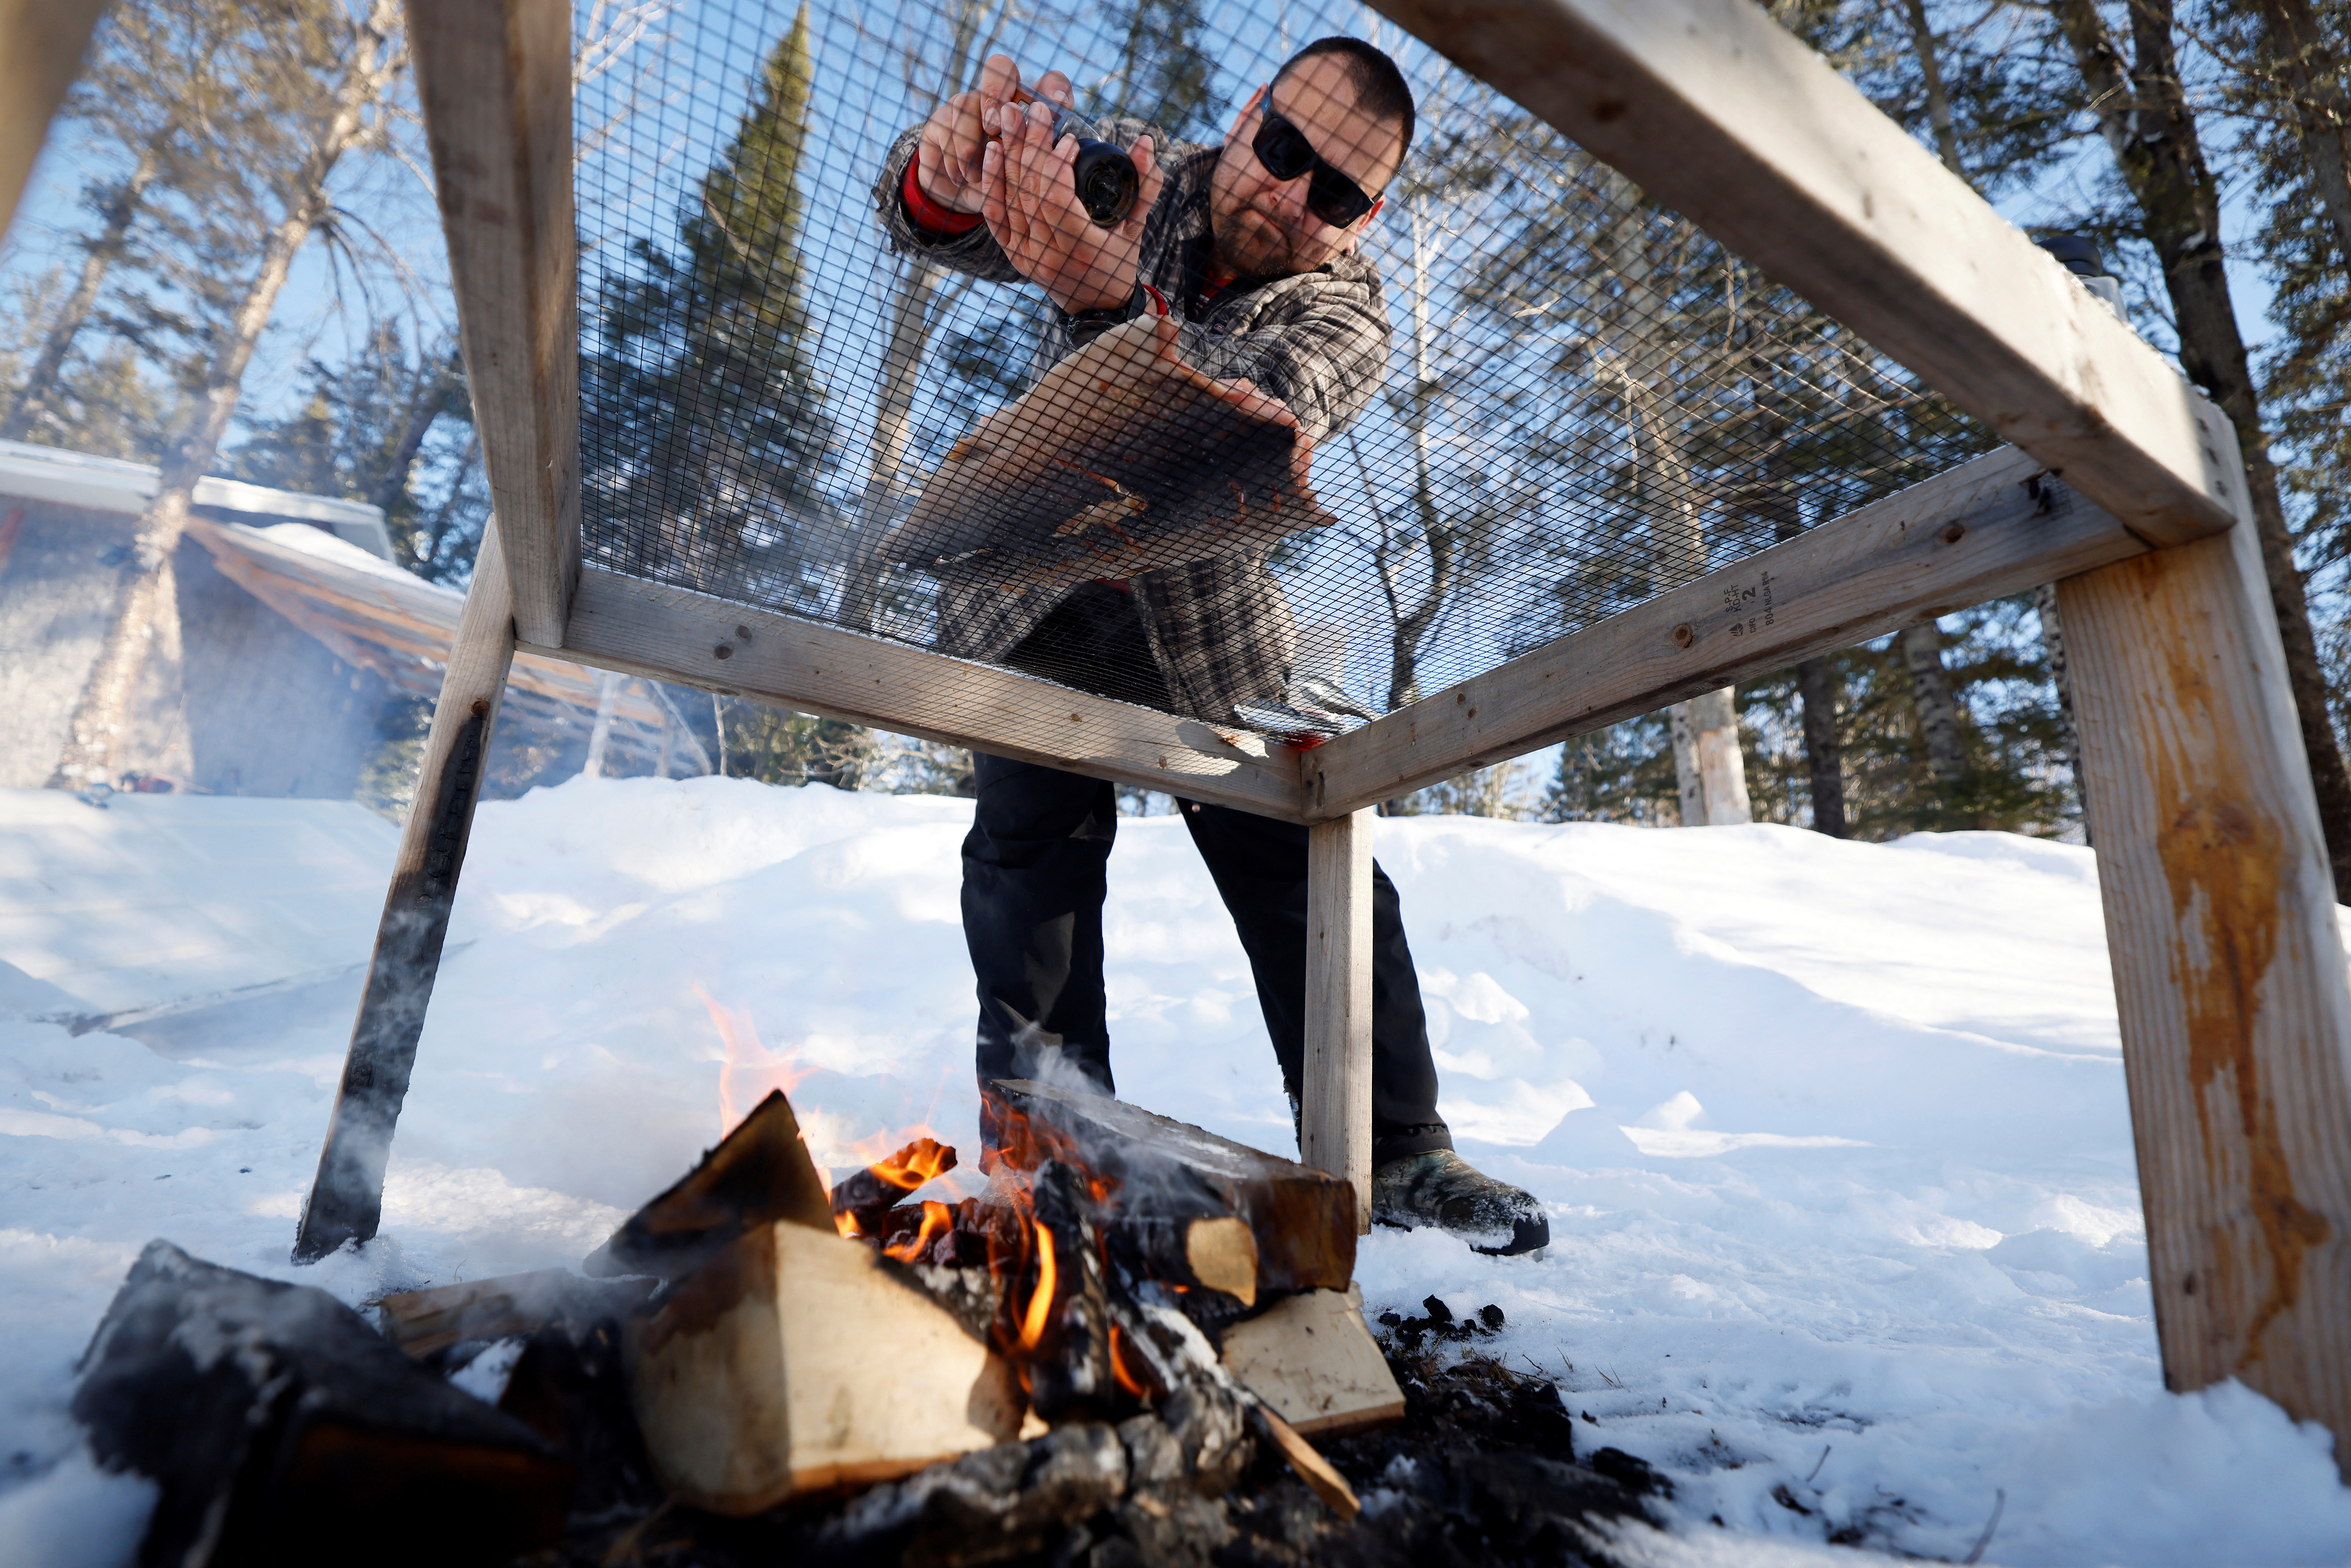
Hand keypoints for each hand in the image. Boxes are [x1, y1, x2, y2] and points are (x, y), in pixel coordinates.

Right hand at [914, 54, 1070, 215]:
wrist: (961, 192)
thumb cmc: (1004, 185)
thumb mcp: (1027, 181)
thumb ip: (1045, 165)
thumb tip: (1068, 153)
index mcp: (1030, 110)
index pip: (1049, 82)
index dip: (1055, 89)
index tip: (1059, 107)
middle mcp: (1000, 97)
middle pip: (1000, 67)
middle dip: (996, 93)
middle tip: (994, 127)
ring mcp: (968, 105)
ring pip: (966, 103)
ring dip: (970, 143)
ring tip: (975, 175)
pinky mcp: (942, 121)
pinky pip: (946, 130)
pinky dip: (955, 160)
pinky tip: (962, 178)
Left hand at [980, 91, 1165, 314]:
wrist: (1094, 306)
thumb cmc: (1119, 261)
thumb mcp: (1137, 226)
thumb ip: (1145, 185)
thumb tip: (1146, 141)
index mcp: (1080, 249)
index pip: (1057, 199)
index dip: (1058, 164)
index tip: (1069, 138)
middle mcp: (1047, 254)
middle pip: (1030, 191)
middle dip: (1032, 144)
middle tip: (1034, 108)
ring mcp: (1025, 255)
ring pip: (1010, 197)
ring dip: (1010, 153)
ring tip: (1012, 115)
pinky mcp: (1010, 253)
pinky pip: (993, 213)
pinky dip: (992, 180)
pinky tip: (994, 150)